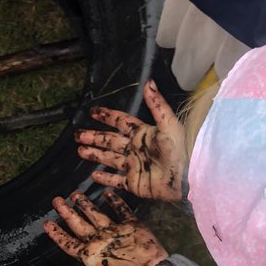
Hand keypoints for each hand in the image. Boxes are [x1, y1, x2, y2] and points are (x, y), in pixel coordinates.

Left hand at [44, 190, 168, 265]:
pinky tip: (107, 192)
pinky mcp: (132, 227)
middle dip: (67, 213)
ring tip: (75, 194)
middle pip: (79, 225)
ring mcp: (116, 233)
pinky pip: (122, 211)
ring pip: (96, 215)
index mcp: (90, 255)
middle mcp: (100, 242)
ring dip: (86, 205)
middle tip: (56, 199)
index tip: (46, 223)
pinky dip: (115, 202)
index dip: (57, 234)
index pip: (69, 243)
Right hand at [76, 80, 185, 200]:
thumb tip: (148, 82)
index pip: (121, 122)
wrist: (187, 178)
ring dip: (95, 155)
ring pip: (110, 159)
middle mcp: (136, 149)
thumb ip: (157, 104)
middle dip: (94, 137)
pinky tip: (94, 176)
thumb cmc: (181, 149)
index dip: (107, 116)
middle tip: (78, 135)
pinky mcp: (135, 184)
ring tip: (80, 151)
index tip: (93, 111)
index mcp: (143, 134)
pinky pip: (116, 181)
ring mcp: (134, 167)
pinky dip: (105, 179)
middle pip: (110, 140)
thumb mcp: (169, 124)